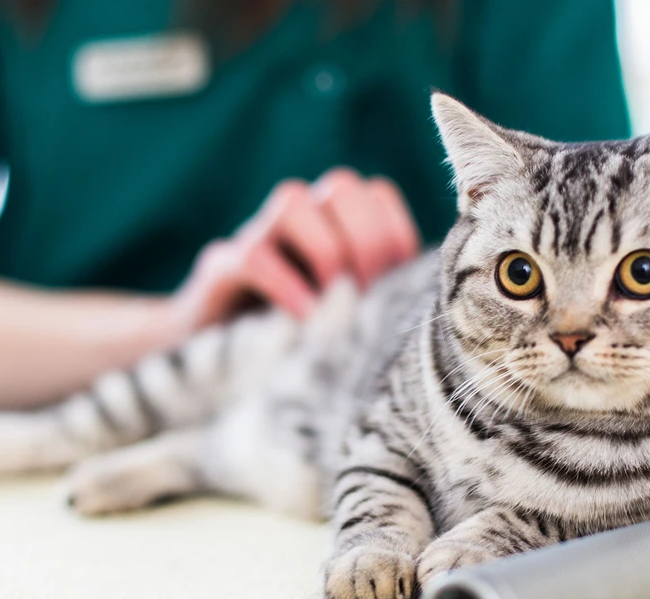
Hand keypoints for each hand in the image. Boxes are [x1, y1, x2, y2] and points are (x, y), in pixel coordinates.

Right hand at [171, 168, 419, 330]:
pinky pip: (253, 254)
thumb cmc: (306, 334)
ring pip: (292, 201)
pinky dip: (288, 286)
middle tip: (372, 296)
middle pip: (341, 187)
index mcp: (335, 220)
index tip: (400, 291)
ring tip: (337, 300)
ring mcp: (255, 234)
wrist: (223, 361)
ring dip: (326, 251)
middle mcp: (297, 215)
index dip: (396, 240)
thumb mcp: (354, 308)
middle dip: (367, 242)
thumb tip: (429, 297)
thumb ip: (386, 291)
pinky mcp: (219, 267)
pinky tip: (307, 319)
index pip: (379, 197)